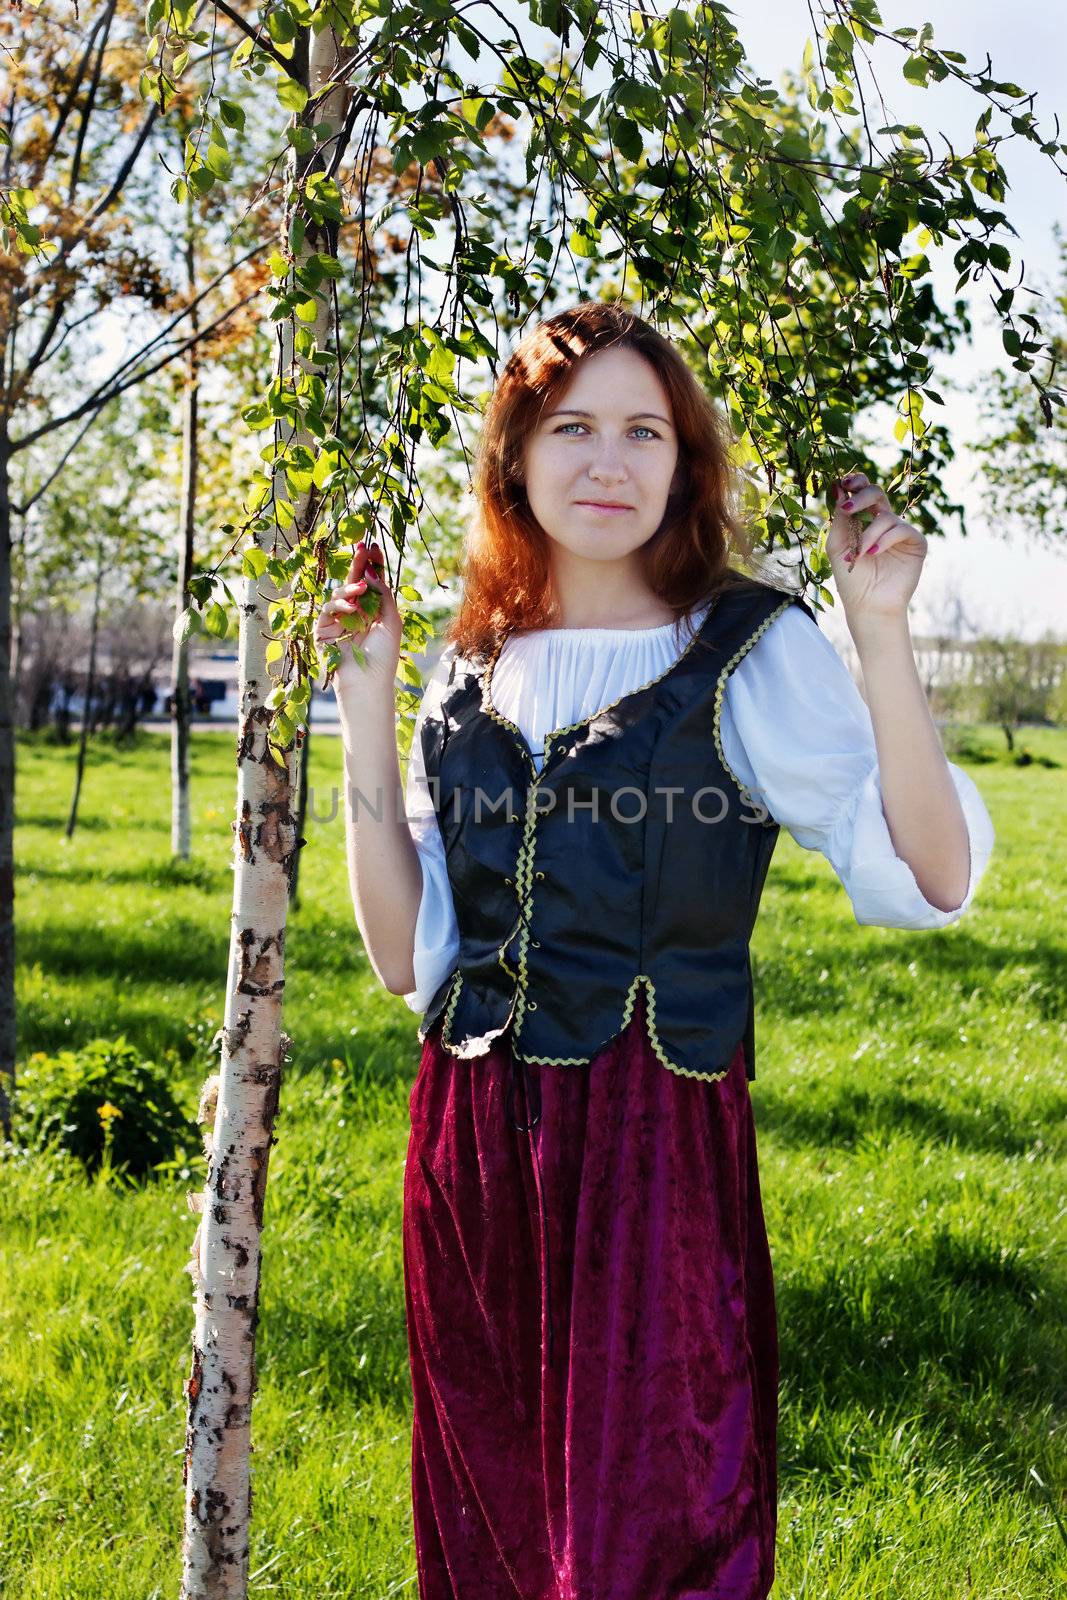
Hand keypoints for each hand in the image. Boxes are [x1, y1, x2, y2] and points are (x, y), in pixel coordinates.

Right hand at [313, 539, 402, 697]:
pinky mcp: (323, 630)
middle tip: (361, 545)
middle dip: (357, 563)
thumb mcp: (392, 621)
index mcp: (373, 611)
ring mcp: (337, 621)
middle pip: (354, 581)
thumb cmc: (384, 656)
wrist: (368, 682)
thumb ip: (383, 595)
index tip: (373, 546)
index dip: (371, 565)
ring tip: (362, 588)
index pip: (371, 582)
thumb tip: (371, 571)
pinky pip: (328, 609)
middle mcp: (355, 613)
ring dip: (350, 587)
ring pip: (339, 593)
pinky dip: (340, 604)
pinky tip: (352, 607)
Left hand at [827, 471, 927, 626]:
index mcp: (864, 520)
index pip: (863, 493)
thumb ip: (839, 518)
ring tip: (859, 554)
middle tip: (847, 508)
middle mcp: (883, 522)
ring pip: (885, 516)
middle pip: (876, 494)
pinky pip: (901, 529)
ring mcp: (900, 532)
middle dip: (861, 497)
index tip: (844, 483)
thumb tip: (837, 487)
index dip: (856, 483)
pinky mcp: (915, 543)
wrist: (868, 605)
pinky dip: (885, 539)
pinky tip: (873, 553)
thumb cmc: (850, 578)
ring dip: (868, 534)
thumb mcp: (838, 545)